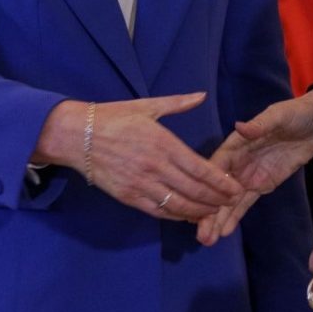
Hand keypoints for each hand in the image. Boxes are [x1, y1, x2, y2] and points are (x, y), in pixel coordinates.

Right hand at [35, 94, 240, 221]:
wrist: (76, 135)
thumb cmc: (112, 117)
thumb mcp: (146, 106)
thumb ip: (178, 103)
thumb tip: (202, 95)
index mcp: (162, 142)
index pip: (199, 168)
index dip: (220, 182)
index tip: (235, 187)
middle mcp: (155, 166)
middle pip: (194, 190)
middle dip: (217, 198)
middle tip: (232, 201)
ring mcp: (141, 184)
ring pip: (179, 205)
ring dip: (201, 211)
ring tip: (215, 211)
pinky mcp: (129, 197)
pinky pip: (159, 211)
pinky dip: (178, 216)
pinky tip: (189, 216)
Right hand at [197, 90, 312, 244]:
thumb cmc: (294, 114)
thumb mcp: (278, 116)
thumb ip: (259, 125)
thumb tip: (241, 127)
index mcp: (237, 143)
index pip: (217, 164)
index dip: (207, 182)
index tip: (197, 201)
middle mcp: (238, 162)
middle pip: (217, 187)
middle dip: (208, 209)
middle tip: (200, 233)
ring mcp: (249, 176)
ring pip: (228, 200)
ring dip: (217, 219)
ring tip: (206, 240)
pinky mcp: (262, 185)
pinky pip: (245, 204)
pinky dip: (234, 217)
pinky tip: (224, 232)